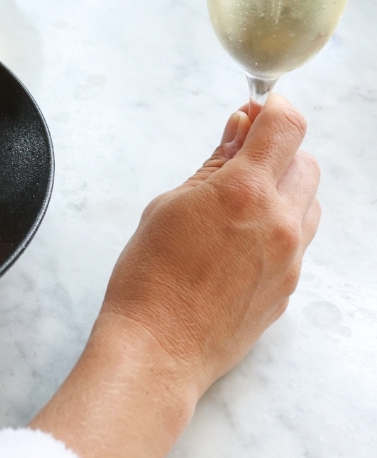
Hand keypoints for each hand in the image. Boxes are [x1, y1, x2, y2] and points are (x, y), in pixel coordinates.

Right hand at [102, 95, 319, 396]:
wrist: (158, 347)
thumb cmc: (149, 279)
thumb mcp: (168, 205)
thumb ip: (212, 166)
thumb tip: (238, 131)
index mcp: (244, 193)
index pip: (286, 127)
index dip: (273, 110)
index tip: (257, 110)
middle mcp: (279, 223)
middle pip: (305, 161)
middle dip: (277, 151)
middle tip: (238, 158)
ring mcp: (290, 259)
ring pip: (308, 202)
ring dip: (283, 190)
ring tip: (236, 206)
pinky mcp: (288, 287)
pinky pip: (298, 241)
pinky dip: (277, 227)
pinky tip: (236, 242)